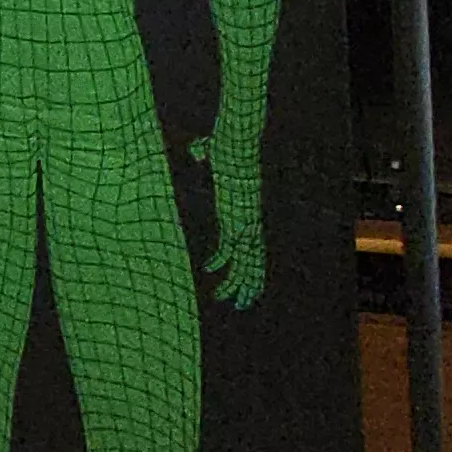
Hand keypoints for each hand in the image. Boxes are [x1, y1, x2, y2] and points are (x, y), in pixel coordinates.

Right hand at [198, 138, 263, 308]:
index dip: (252, 268)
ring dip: (240, 283)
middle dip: (250, 284)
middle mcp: (250, 224)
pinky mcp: (234, 219)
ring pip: (246, 262)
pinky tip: (209, 271)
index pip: (253, 249)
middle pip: (253, 261)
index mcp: (250, 217)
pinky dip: (220, 262)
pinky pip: (229, 249)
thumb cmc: (231, 149)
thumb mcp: (221, 160)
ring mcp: (244, 223)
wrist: (238, 148)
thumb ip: (209, 157)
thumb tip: (198, 152)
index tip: (250, 284)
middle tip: (245, 303)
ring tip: (237, 302)